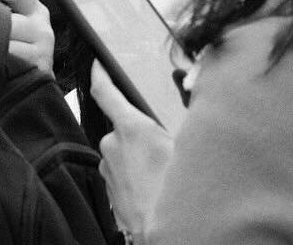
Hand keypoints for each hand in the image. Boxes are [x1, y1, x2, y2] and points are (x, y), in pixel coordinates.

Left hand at [91, 61, 174, 241]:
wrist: (162, 234)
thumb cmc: (174, 192)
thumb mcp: (188, 145)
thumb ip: (187, 114)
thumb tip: (195, 87)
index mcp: (130, 128)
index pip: (105, 92)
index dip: (100, 75)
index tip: (97, 65)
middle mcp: (112, 145)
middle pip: (122, 126)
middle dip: (138, 132)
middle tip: (162, 145)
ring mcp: (108, 169)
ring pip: (122, 151)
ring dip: (137, 156)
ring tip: (161, 170)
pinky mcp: (108, 189)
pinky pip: (121, 172)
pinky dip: (134, 174)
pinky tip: (153, 184)